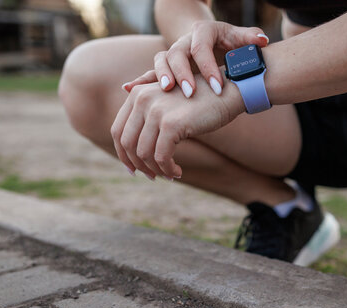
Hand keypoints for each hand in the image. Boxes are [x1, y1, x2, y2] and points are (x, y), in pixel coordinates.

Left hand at [112, 73, 244, 179]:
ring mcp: (156, 110)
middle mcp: (142, 99)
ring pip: (143, 153)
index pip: (118, 130)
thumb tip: (126, 147)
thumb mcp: (168, 104)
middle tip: (152, 176)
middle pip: (127, 143)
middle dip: (138, 165)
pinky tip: (177, 172)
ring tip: (169, 174)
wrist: (228, 91)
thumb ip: (146, 117)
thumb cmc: (200, 100)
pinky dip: (167, 169)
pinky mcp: (172, 124)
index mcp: (137, 94)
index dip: (123, 154)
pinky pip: (161, 156)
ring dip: (155, 169)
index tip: (134, 169)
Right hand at [122, 21, 268, 96]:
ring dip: (161, 76)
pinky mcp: (164, 67)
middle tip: (190, 93)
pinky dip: (139, 81)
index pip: (202, 48)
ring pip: (161, 61)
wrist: (206, 38)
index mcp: (202, 32)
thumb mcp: (239, 38)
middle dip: (183, 74)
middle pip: (178, 54)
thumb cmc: (226, 42)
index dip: (208, 67)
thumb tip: (262, 40)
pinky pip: (149, 73)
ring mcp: (172, 53)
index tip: (217, 87)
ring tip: (166, 92)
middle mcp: (183, 41)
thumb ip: (249, 39)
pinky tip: (129, 89)